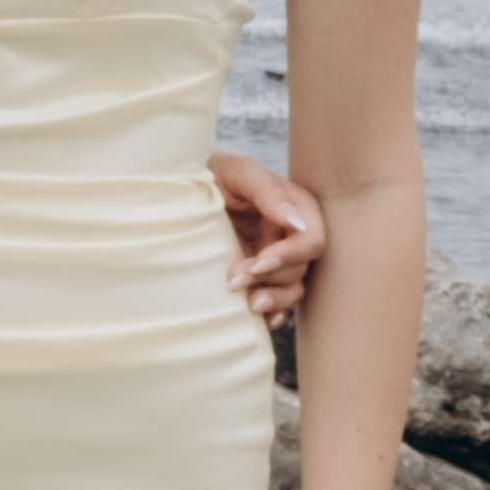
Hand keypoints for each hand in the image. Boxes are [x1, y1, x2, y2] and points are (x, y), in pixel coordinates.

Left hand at [211, 150, 325, 330]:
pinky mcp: (258, 275)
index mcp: (295, 207)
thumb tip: (296, 224)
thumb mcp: (237, 171)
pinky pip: (278, 301)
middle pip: (300, 268)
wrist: (179, 186)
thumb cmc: (213, 172)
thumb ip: (268, 192)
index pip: (310, 240)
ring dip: (274, 299)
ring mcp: (274, 256)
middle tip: (233, 280)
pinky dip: (273, 313)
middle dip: (271, 278)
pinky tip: (259, 318)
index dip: (288, 256)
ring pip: (292, 288)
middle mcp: (289, 234)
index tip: (258, 262)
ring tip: (249, 304)